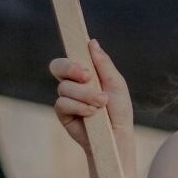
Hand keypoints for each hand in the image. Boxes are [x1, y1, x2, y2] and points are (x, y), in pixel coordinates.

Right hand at [49, 40, 133, 155]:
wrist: (116, 135)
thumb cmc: (119, 109)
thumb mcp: (116, 83)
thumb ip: (103, 64)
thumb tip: (92, 42)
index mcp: (87, 72)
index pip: (71, 57)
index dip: (74, 56)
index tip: (87, 63)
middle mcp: (74, 83)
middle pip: (58, 66)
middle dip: (71, 69)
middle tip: (88, 77)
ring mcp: (67, 97)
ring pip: (65, 87)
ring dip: (86, 95)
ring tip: (100, 104)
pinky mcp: (62, 113)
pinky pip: (62, 103)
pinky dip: (79, 107)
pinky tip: (92, 113)